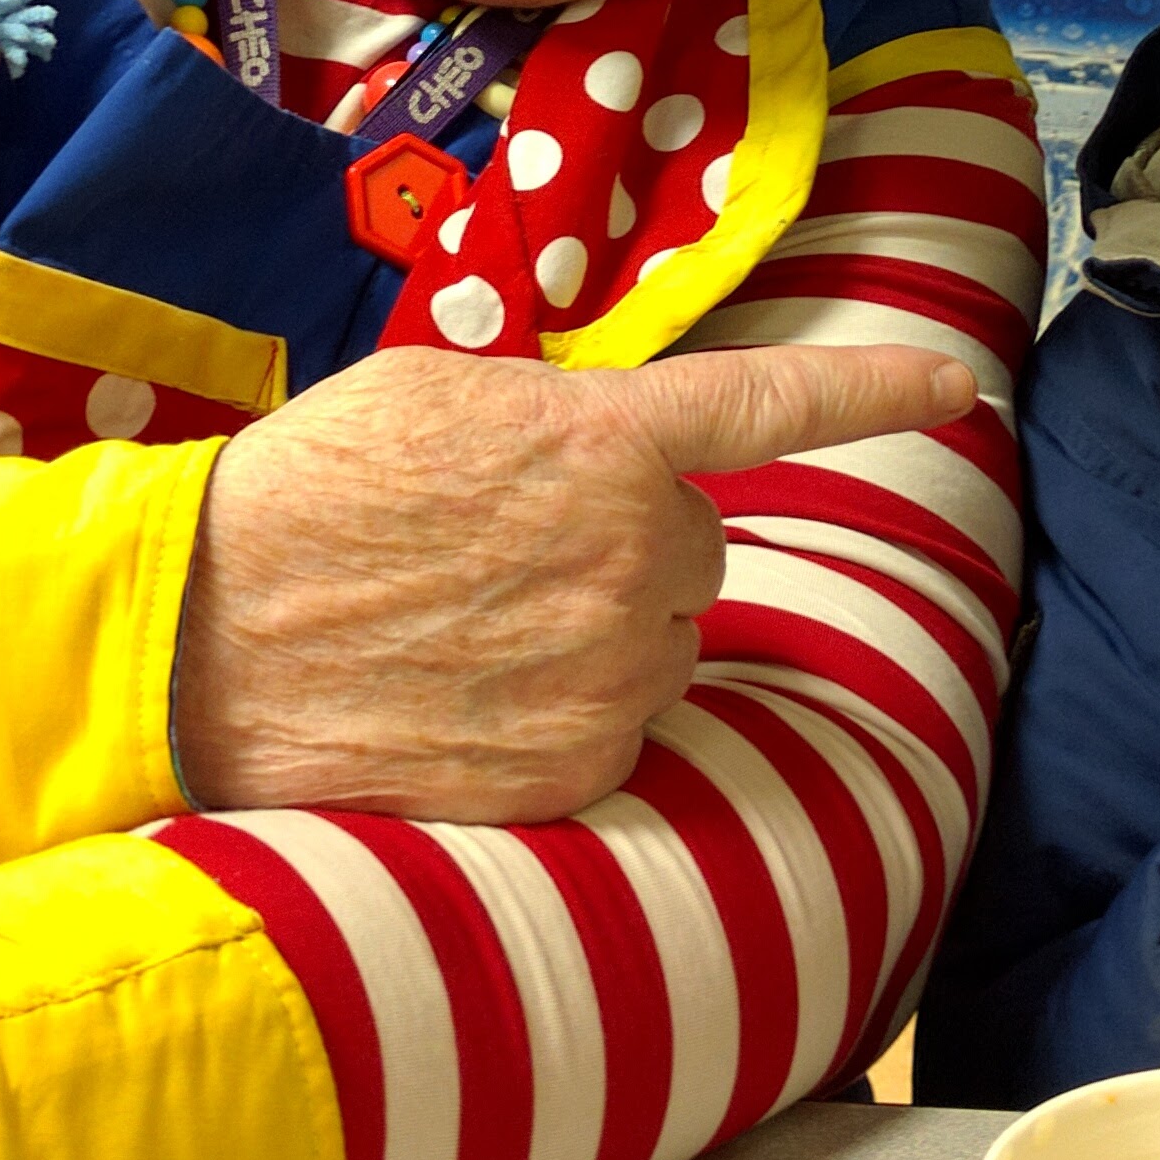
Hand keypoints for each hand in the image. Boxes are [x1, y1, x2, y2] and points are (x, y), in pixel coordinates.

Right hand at [172, 340, 971, 819]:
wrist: (197, 635)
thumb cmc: (306, 496)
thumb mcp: (439, 397)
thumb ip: (563, 413)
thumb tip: (622, 448)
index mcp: (602, 440)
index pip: (772, 406)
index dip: (876, 391)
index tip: (961, 388)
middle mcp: (632, 556)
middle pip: (693, 551)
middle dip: (624, 549)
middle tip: (498, 553)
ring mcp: (610, 673)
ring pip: (656, 647)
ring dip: (594, 638)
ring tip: (461, 628)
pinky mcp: (576, 771)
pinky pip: (614, 734)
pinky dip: (559, 720)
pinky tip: (461, 696)